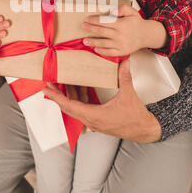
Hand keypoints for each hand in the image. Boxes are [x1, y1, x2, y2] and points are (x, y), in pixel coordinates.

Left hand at [42, 59, 161, 142]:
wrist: (144, 130)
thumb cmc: (135, 117)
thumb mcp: (128, 95)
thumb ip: (125, 77)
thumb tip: (124, 62)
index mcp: (95, 116)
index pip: (70, 105)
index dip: (56, 97)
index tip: (46, 90)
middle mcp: (91, 121)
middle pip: (69, 107)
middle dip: (58, 95)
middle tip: (49, 84)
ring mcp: (94, 122)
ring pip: (76, 108)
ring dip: (69, 96)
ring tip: (61, 83)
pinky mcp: (98, 121)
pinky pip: (84, 109)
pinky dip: (79, 98)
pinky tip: (80, 88)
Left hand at [82, 4, 166, 55]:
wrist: (147, 35)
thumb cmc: (137, 23)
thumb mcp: (132, 11)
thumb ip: (122, 8)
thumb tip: (113, 10)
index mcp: (122, 24)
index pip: (105, 22)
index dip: (94, 20)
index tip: (87, 19)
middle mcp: (121, 35)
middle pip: (102, 32)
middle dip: (91, 29)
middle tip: (83, 27)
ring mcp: (121, 44)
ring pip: (104, 43)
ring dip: (93, 42)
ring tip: (85, 40)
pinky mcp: (122, 51)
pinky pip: (110, 52)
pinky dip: (102, 51)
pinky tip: (95, 49)